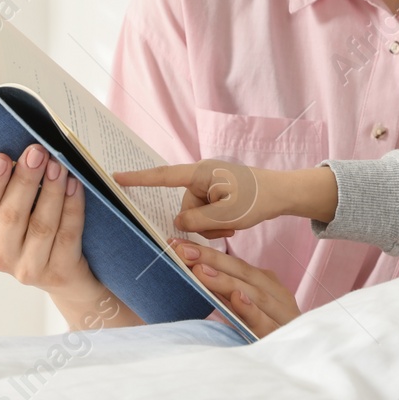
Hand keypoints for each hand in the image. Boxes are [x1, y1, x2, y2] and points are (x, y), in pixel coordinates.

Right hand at [0, 144, 98, 297]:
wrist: (67, 278)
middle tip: (36, 152)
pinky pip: (67, 234)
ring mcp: (30, 267)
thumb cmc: (39, 236)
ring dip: (50, 191)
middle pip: (12, 215)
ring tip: (58, 165)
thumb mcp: (16, 216)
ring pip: (41, 224)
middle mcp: (2, 255)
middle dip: (25, 180)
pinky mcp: (59, 271)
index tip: (2, 157)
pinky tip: (75, 186)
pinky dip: (72, 207)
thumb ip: (3, 192)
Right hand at [112, 160, 337, 239]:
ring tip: (234, 224)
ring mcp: (210, 185)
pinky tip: (236, 223)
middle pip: (184, 208)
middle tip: (227, 224)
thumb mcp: (225, 215)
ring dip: (212, 225)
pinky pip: (207, 214)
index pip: (162, 177)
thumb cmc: (257, 200)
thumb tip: (177, 224)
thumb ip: (195, 221)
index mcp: (200, 174)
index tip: (115, 177)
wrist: (284, 194)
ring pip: (196, 216)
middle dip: (202, 223)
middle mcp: (202, 176)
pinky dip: (218, 222)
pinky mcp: (218, 194)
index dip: (138, 179)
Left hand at [168, 237, 300, 337]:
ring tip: (200, 270)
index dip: (208, 253)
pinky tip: (237, 298)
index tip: (177, 244)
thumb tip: (195, 274)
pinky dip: (250, 308)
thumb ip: (227, 294)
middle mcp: (274, 294)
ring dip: (225, 281)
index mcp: (266, 284)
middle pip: (242, 272)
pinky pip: (264, 321)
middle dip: (211, 259)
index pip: (234, 264)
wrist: (303, 362)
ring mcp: (280, 313)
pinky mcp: (279, 335)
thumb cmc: (271, 333)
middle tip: (182, 249)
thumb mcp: (249, 309)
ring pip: (252, 292)